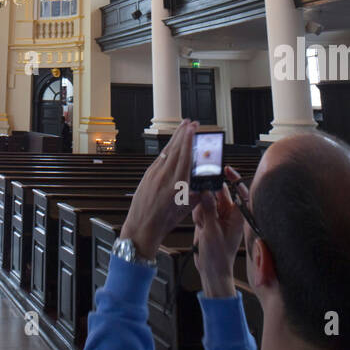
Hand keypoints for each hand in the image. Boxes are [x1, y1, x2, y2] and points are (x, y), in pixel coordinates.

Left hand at [119, 120, 197, 260]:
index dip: (189, 140)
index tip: (193, 129)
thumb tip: (207, 185)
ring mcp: (154, 174)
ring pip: (167, 151)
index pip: (184, 156)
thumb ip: (197, 195)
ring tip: (183, 127)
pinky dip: (167, 149)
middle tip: (191, 122)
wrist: (142, 226)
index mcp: (177, 185)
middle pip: (175, 149)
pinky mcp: (148, 175)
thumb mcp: (186, 210)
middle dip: (183, 134)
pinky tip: (172, 145)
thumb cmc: (164, 222)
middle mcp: (165, 176)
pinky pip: (159, 158)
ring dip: (175, 138)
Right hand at [192, 165, 246, 298]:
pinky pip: (201, 210)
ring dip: (202, 208)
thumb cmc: (219, 257)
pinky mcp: (209, 222)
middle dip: (210, 196)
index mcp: (237, 216)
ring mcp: (219, 218)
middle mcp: (229, 215)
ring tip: (202, 222)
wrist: (211, 272)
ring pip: (208, 201)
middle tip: (201, 194)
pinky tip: (199, 226)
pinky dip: (198, 215)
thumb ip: (208, 209)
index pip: (240, 192)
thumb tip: (205, 190)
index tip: (225, 170)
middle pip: (220, 193)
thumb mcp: (212, 231)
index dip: (234, 180)